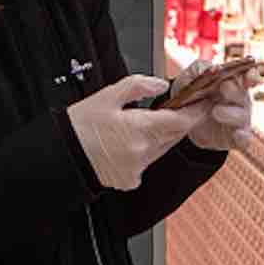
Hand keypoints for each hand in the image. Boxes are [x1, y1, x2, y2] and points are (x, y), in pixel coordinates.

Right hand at [67, 75, 211, 190]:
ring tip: (141, 124)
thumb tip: (161, 85)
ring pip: (161, 149)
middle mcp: (143, 151)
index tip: (201, 103)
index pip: (180, 122)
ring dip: (160, 136)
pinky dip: (144, 151)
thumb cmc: (80, 125)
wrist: (62, 154)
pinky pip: (147, 162)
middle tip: (175, 109)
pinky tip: (126, 144)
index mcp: (139, 128)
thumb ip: (137, 86)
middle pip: (174, 136)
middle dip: (177, 122)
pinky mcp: (131, 179)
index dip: (194, 112)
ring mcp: (138, 168)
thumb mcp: (106, 96)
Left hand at [171, 59, 257, 151]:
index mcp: (232, 83)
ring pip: (243, 117)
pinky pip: (244, 140)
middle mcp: (240, 101)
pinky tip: (237, 134)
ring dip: (231, 113)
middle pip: (244, 95)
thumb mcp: (189, 77)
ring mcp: (239, 120)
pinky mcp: (235, 138)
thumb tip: (212, 68)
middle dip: (235, 91)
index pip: (249, 77)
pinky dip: (243, 137)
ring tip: (215, 111)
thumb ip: (199, 69)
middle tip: (223, 88)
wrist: (181, 120)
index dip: (252, 75)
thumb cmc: (191, 93)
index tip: (248, 76)